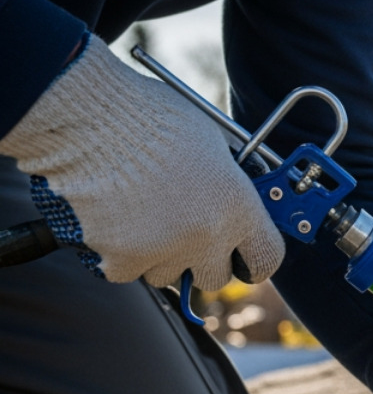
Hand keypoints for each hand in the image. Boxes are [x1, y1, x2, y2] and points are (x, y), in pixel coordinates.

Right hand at [0, 34, 283, 288]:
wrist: (86, 117)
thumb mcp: (209, 143)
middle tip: (181, 230)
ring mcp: (163, 252)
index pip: (265, 260)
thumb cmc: (147, 117)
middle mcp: (206, 237)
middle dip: (199, 259)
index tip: (242, 258)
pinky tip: (111, 217)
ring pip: (166, 275)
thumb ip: (227, 184)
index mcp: (238, 207)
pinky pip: (125, 271)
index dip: (253, 260)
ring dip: (157, 254)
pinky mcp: (120, 261)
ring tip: (138, 211)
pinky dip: (118, 253)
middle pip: (213, 277)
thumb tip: (234, 202)